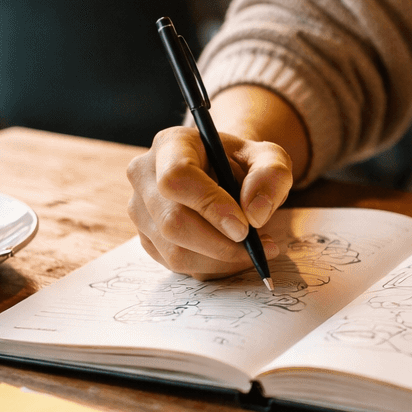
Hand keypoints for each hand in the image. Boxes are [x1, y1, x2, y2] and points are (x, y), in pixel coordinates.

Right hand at [126, 125, 294, 278]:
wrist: (225, 175)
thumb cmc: (243, 164)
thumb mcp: (269, 158)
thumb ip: (270, 177)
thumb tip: (255, 214)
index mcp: (171, 144)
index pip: (177, 177)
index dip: (210, 206)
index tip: (244, 227)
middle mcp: (145, 176)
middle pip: (172, 222)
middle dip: (221, 244)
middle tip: (258, 247)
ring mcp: (141, 210)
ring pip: (175, 252)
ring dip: (221, 260)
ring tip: (253, 249)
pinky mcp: (147, 238)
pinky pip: (177, 265)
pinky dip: (213, 267)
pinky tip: (234, 253)